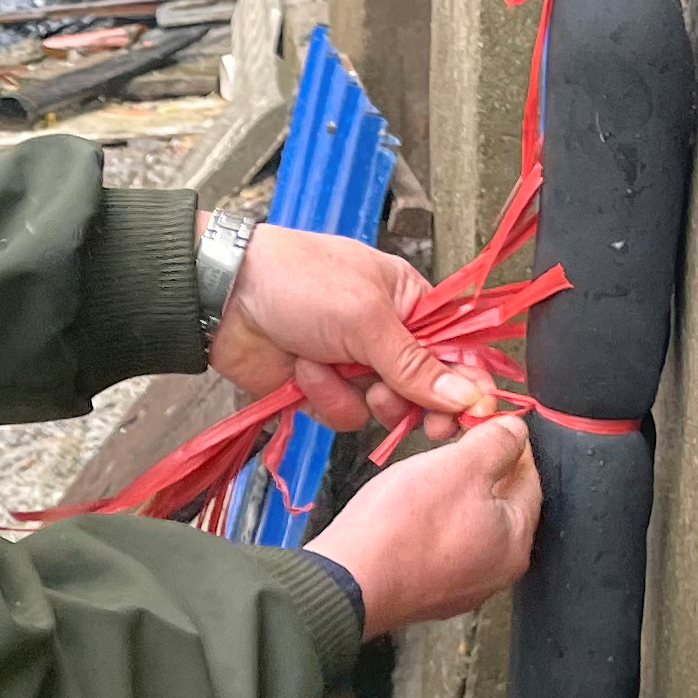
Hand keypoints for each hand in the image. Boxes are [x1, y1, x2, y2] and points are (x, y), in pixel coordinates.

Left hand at [211, 225, 498, 436]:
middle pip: (423, 390)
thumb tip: (467, 396)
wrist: (224, 297)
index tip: (472, 413)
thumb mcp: (367, 318)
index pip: (456, 351)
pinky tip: (302, 371)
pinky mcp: (322, 389)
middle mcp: (386, 337)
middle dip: (407, 400)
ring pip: (381, 409)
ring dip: (353, 394)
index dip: (466, 384)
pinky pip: (343, 415)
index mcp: (409, 303)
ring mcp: (353, 365)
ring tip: (327, 365)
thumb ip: (416, 364)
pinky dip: (323, 398)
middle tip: (403, 410)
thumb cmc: (298, 281)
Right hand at [305, 415, 539, 634]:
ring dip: (455, 498)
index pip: (530, 478)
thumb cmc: (406, 525)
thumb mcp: (460, 465)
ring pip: (470, 526)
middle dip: (481, 472)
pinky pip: (441, 548)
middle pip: (501, 504)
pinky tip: (409, 513)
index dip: (510, 444)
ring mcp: (461, 587)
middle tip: (453, 448)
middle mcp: (497, 572)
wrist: (350, 580)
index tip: (488, 424)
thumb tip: (516, 431)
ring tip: (427, 477)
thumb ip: (498, 442)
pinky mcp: (427, 594)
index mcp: (516, 541)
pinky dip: (432, 526)